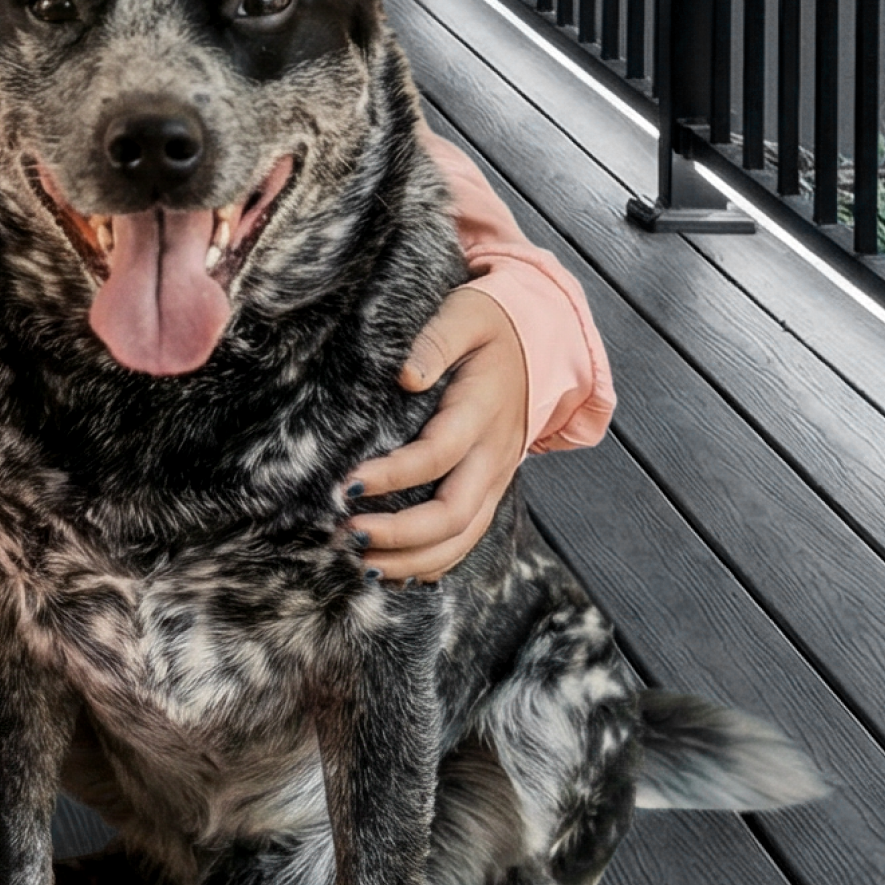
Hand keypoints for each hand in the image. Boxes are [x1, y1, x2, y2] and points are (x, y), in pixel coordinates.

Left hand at [342, 284, 527, 582]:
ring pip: (463, 537)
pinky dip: (434, 561)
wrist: (539, 343)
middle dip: (400, 535)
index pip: (437, 454)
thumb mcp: (466, 315)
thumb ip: (436, 340)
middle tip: (346, 535)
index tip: (346, 484)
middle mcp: (493, 454)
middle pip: (454, 514)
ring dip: (413, 558)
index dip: (393, 475)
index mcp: (481, 411)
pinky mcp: (489, 487)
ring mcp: (495, 476)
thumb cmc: (489, 324)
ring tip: (361, 562)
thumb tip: (406, 375)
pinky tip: (396, 569)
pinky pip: (467, 536)